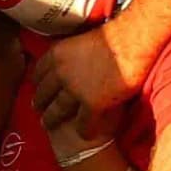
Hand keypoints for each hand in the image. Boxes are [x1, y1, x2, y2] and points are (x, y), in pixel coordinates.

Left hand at [25, 28, 140, 144]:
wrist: (133, 40)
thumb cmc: (114, 35)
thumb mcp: (80, 39)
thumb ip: (69, 52)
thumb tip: (67, 58)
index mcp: (56, 54)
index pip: (38, 74)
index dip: (37, 84)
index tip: (38, 91)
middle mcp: (60, 72)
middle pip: (43, 94)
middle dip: (40, 104)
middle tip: (40, 112)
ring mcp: (75, 89)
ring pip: (57, 111)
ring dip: (52, 120)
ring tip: (49, 125)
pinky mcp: (92, 103)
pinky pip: (83, 123)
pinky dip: (84, 130)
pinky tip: (85, 134)